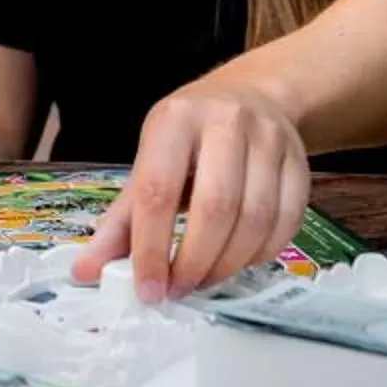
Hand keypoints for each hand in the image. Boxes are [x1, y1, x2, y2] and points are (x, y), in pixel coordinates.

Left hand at [71, 78, 309, 301]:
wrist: (253, 96)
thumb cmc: (190, 138)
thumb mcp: (148, 162)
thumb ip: (121, 221)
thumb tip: (85, 272)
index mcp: (175, 120)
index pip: (159, 192)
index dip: (152, 248)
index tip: (148, 290)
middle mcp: (225, 122)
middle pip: (215, 208)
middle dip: (194, 262)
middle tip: (178, 290)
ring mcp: (270, 140)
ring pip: (255, 220)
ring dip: (227, 265)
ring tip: (204, 280)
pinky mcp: (300, 161)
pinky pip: (286, 222)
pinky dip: (260, 255)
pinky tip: (238, 261)